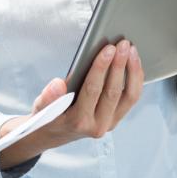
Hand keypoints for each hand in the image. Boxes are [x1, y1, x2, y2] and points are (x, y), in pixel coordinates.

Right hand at [13, 40, 142, 148]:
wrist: (56, 133)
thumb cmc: (48, 115)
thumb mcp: (41, 107)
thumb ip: (48, 96)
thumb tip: (58, 84)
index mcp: (78, 121)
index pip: (92, 90)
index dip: (101, 68)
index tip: (108, 49)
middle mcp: (98, 125)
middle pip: (113, 92)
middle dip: (119, 65)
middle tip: (123, 44)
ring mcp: (110, 123)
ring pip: (129, 96)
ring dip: (132, 71)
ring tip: (132, 49)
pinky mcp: (116, 118)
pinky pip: (131, 97)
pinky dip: (135, 78)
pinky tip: (133, 61)